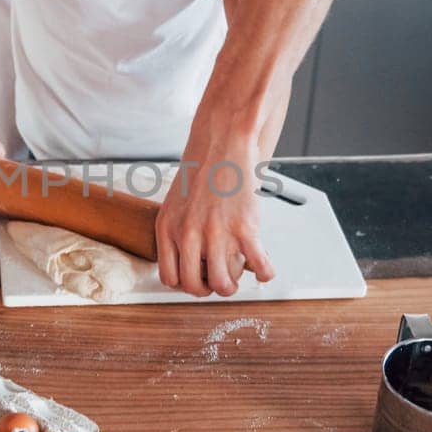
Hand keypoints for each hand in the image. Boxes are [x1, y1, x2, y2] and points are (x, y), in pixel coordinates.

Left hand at [155, 136, 274, 297]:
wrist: (222, 141)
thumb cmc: (201, 169)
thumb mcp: (175, 202)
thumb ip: (179, 230)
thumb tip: (190, 258)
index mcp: (167, 229)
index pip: (170, 278)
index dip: (186, 285)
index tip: (199, 280)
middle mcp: (188, 234)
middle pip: (195, 286)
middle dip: (210, 290)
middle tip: (220, 282)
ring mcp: (216, 232)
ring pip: (223, 284)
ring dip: (234, 287)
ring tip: (241, 277)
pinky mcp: (244, 227)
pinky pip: (258, 265)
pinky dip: (264, 273)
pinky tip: (264, 269)